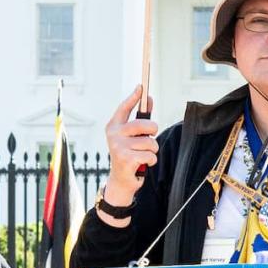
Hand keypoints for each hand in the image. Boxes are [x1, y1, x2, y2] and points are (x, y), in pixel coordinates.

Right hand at [104, 84, 158, 202]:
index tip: (141, 87)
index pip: (124, 108)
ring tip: (143, 155)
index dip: (133, 97)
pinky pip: (150, 155)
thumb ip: (140, 119)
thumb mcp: (133, 136)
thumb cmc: (128, 155)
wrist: (121, 181)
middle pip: (144, 125)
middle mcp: (114, 135)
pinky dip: (151, 161)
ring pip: (150, 143)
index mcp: (114, 126)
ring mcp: (119, 147)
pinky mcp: (126, 159)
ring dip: (152, 151)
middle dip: (153, 131)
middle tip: (150, 137)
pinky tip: (143, 163)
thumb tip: (149, 99)